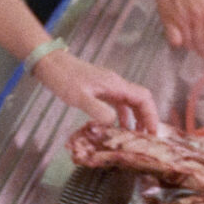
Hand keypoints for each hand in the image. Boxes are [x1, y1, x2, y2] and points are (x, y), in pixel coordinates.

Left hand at [37, 50, 157, 132]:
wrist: (49, 63)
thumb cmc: (63, 78)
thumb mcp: (80, 97)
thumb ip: (98, 110)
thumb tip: (115, 123)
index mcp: (115, 85)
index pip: (143, 98)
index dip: (152, 115)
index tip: (153, 133)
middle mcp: (115, 85)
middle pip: (140, 101)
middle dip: (146, 119)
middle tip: (147, 140)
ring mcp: (108, 87)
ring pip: (129, 103)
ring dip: (135, 119)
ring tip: (134, 138)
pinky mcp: (99, 90)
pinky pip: (117, 104)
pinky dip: (121, 116)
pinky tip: (116, 128)